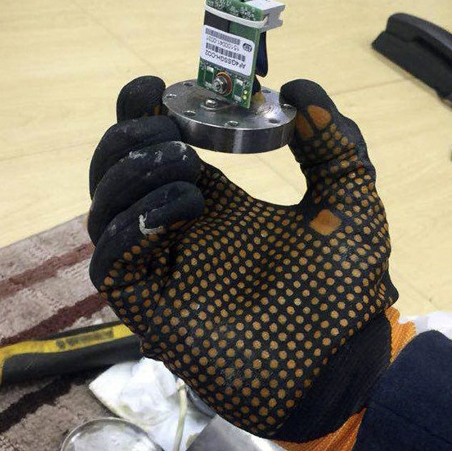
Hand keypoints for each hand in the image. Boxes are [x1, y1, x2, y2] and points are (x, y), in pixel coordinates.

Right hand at [88, 76, 399, 449]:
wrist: (344, 364)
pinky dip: (131, 226)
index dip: (141, 112)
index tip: (156, 86)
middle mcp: (178, 232)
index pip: (154, 150)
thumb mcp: (349, 200)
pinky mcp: (151, 311)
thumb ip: (332, 141)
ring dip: (130, 175)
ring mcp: (162, 271)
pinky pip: (110, 263)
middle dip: (128, 139)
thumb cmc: (346, 291)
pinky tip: (186, 206)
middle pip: (114, 175)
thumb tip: (299, 88)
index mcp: (214, 204)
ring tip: (185, 165)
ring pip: (102, 213)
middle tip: (169, 128)